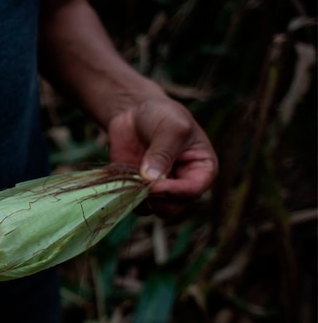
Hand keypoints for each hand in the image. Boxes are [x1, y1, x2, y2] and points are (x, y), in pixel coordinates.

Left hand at [107, 97, 217, 215]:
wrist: (136, 112)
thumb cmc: (163, 115)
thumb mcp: (170, 127)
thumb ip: (163, 152)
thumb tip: (151, 179)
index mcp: (202, 170)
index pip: (193, 190)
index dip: (174, 191)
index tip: (154, 185)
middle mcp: (183, 184)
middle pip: (173, 207)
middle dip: (156, 198)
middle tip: (139, 182)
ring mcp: (160, 189)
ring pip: (152, 209)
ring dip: (138, 197)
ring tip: (130, 176)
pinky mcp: (138, 189)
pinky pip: (132, 202)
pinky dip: (125, 194)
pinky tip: (121, 177)